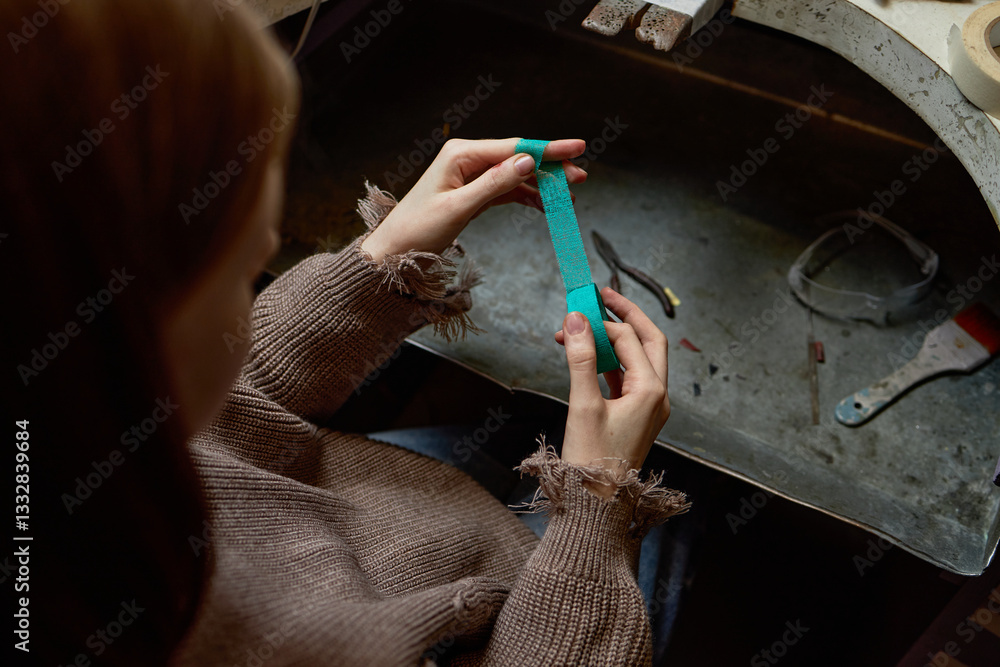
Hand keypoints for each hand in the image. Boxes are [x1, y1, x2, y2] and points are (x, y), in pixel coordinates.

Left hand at [361, 138, 587, 261]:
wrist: (394, 252)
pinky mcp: (473, 193)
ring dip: (542, 185)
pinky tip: (545, 204)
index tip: (578, 148)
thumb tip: (526, 162)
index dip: (548, 149)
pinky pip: (506, 191)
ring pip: (515, 175)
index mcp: (461, 153)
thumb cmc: (418, 229)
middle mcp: (467, 158)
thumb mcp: (458, 207)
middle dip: (550, 167)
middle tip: (580, 177)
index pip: (514, 148)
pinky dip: (526, 197)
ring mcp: (470, 175)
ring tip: (568, 194)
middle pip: (518, 158)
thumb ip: (494, 184)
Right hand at [554, 287, 669, 497]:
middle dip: (626, 316)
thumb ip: (580, 358)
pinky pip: (629, 378)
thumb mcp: (582, 405)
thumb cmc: (591, 460)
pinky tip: (589, 357)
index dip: (602, 322)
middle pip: (649, 341)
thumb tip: (576, 320)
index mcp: (652, 391)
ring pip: (640, 359)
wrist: (598, 505)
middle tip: (602, 295)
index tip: (574, 309)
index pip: (628, 340)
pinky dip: (611, 362)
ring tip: (584, 328)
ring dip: (615, 340)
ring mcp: (651, 407)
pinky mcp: (638, 416)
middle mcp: (658, 396)